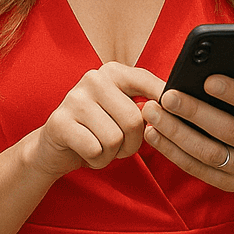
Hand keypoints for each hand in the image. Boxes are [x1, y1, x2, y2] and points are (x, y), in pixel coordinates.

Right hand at [24, 62, 164, 178]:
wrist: (55, 147)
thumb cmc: (99, 129)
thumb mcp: (124, 112)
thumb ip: (148, 106)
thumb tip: (178, 109)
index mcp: (113, 72)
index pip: (148, 82)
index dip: (165, 103)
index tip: (174, 119)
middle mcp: (94, 79)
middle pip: (134, 120)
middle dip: (133, 143)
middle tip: (120, 146)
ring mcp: (74, 98)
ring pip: (115, 139)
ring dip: (113, 155)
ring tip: (102, 147)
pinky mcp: (60, 122)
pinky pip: (95, 151)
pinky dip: (97, 161)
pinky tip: (88, 153)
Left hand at [141, 60, 233, 194]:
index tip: (208, 79)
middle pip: (229, 131)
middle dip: (195, 112)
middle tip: (167, 95)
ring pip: (208, 153)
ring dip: (176, 133)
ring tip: (152, 111)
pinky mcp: (229, 184)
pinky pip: (197, 169)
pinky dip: (173, 152)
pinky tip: (153, 133)